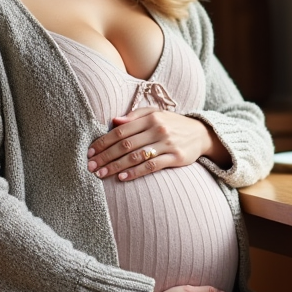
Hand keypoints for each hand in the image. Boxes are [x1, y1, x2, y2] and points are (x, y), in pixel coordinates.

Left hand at [88, 108, 227, 180]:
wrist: (201, 134)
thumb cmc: (172, 124)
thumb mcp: (156, 114)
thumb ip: (135, 116)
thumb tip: (113, 121)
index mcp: (150, 118)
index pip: (120, 131)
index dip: (103, 142)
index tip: (90, 151)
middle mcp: (158, 129)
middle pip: (125, 145)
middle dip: (105, 156)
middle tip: (91, 166)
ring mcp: (167, 144)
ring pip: (136, 156)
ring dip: (116, 166)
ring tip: (102, 174)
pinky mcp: (175, 157)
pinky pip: (151, 166)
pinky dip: (135, 172)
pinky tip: (123, 177)